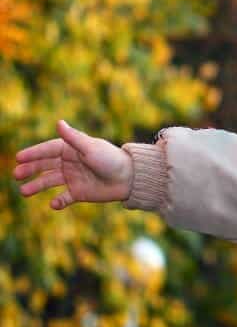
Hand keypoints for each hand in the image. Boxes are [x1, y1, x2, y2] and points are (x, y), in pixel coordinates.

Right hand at [13, 120, 133, 209]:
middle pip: (45, 165)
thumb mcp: (91, 148)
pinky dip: (58, 201)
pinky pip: (64, 198)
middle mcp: (70, 163)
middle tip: (16, 174)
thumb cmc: (111, 159)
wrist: (131, 178)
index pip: (48, 150)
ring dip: (37, 186)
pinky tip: (53, 204)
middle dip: (30, 169)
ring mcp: (73, 178)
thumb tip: (58, 122)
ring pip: (49, 182)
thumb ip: (74, 138)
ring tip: (24, 192)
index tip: (18, 158)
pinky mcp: (79, 193)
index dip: (33, 153)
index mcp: (72, 150)